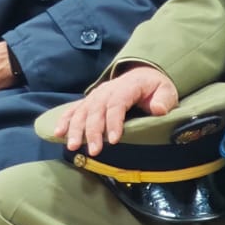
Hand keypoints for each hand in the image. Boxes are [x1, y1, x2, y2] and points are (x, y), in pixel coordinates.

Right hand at [50, 65, 178, 155]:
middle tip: (94, 150)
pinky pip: (74, 110)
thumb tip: (158, 109)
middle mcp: (107, 89)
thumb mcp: (166, 90)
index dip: (114, 121)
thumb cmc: (154, 87)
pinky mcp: (89, 101)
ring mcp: (96, 95)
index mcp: (127, 86)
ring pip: (82, 111)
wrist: (142, 74)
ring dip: (76, 129)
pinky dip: (65, 121)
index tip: (115, 140)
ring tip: (73, 146)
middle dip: (93, 131)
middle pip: (96, 110)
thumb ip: (163, 100)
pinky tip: (58, 133)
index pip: (117, 104)